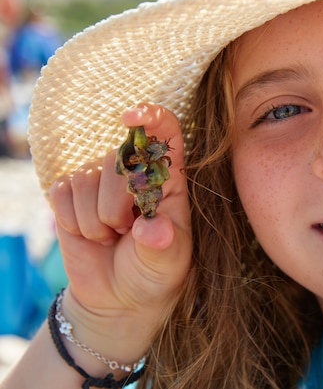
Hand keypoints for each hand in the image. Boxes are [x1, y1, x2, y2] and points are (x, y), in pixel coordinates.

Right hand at [48, 103, 191, 369]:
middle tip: (129, 232)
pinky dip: (72, 222)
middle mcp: (134, 171)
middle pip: (118, 159)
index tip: (132, 117)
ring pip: (87, 179)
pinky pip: (61, 193)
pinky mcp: (70, 194)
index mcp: (169, 180)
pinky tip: (90, 235)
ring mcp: (100, 180)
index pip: (166, 133)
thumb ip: (163, 244)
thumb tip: (152, 229)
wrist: (121, 297)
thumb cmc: (155, 273)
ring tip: (112, 237)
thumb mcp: (168, 263)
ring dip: (95, 221)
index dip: (151, 117)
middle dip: (118, 205)